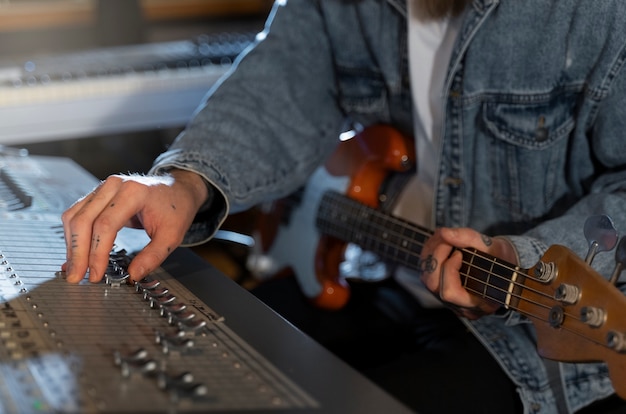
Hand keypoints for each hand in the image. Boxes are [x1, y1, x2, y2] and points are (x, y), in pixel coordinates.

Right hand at [61, 169, 208, 283]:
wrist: (178, 189)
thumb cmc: (176, 208)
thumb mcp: (172, 236)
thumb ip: (153, 256)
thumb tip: (133, 275)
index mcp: (134, 192)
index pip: (105, 225)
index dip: (97, 253)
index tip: (95, 274)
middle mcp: (114, 186)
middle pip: (83, 220)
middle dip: (78, 252)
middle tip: (76, 277)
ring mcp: (103, 188)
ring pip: (74, 216)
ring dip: (72, 245)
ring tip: (75, 269)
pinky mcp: (98, 194)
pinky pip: (77, 214)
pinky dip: (73, 235)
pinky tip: (75, 254)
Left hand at [419, 227, 517, 318]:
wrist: (504, 268)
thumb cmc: (501, 259)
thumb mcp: (494, 247)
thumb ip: (470, 238)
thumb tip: (444, 233)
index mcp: (480, 303)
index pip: (450, 293)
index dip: (449, 270)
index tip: (459, 253)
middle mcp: (461, 307)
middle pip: (433, 286)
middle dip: (436, 258)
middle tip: (447, 241)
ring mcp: (449, 301)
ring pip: (426, 279)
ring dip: (430, 254)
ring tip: (444, 238)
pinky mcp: (441, 291)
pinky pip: (426, 275)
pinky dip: (430, 255)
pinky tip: (441, 244)